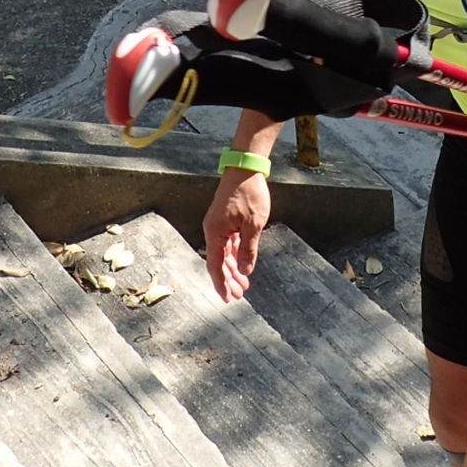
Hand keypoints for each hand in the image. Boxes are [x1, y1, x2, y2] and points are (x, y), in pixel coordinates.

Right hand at [202, 168, 270, 302]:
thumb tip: (244, 271)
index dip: (221, 283)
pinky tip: (242, 263)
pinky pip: (227, 242)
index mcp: (215, 232)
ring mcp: (217, 224)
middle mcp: (212, 230)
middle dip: (228, 279)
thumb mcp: (254, 224)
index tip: (227, 298)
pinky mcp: (224, 219)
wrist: (245, 168)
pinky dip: (234, 254)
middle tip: (239, 294)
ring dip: (232, 268)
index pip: (215, 265)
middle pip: (218, 261)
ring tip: (243, 283)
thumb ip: (248, 249)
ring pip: (223, 252)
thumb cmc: (250, 193)